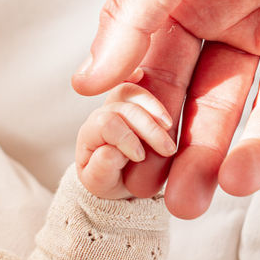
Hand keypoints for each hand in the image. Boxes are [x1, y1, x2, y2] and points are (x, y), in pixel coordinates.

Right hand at [71, 0, 259, 218]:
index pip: (163, 77)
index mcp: (195, 1)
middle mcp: (247, 22)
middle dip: (195, 155)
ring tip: (232, 182)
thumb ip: (132, 21)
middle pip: (215, 105)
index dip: (148, 124)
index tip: (133, 170)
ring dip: (252, 152)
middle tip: (181, 201)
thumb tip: (85, 81)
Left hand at [76, 80, 177, 199]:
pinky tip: (144, 75)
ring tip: (169, 126)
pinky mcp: (132, 102)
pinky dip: (140, 80)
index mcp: (90, 134)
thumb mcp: (100, 184)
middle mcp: (102, 115)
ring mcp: (117, 105)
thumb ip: (102, 170)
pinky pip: (135, 85)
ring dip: (154, 107)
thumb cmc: (106, 180)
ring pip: (132, 93)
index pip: (106, 124)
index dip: (125, 138)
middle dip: (148, 127)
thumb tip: (111, 152)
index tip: (140, 156)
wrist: (115, 176)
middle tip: (168, 149)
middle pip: (124, 108)